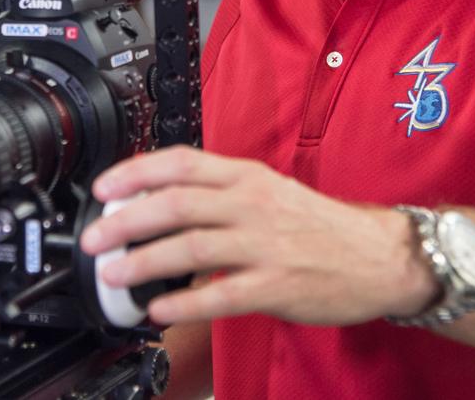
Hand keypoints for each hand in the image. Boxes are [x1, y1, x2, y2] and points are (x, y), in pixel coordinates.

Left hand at [79, 146, 436, 325]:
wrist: (380, 256)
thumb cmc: (318, 225)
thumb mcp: (268, 191)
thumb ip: (219, 193)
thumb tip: (158, 200)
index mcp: (247, 177)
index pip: (181, 163)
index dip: (136, 173)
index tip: (104, 189)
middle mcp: (252, 204)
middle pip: (178, 204)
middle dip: (127, 221)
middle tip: (94, 239)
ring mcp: (265, 245)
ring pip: (192, 247)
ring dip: (145, 262)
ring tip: (115, 274)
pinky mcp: (277, 286)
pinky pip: (221, 294)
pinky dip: (185, 302)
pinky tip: (159, 310)